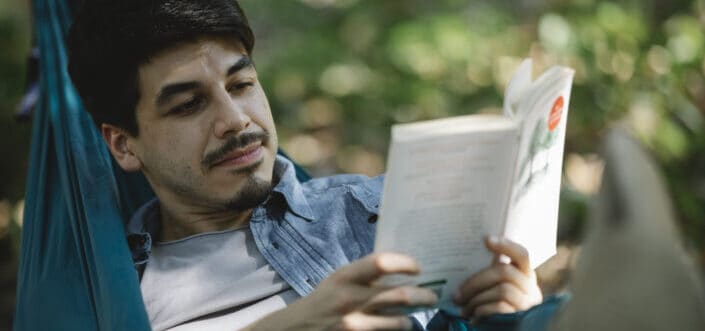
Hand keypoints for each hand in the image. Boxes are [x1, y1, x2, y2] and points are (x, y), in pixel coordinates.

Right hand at [244, 253, 437, 330]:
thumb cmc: (324, 301)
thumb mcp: (339, 280)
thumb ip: (365, 274)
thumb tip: (403, 267)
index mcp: (345, 277)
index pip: (382, 263)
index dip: (406, 263)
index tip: (418, 268)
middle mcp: (350, 300)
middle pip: (403, 295)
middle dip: (425, 296)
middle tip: (433, 295)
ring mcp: (355, 325)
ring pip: (402, 321)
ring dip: (413, 318)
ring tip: (414, 314)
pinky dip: (399, 330)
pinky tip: (398, 325)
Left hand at [453, 236, 541, 318]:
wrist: (508, 330)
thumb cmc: (497, 306)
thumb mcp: (498, 287)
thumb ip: (492, 273)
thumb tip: (473, 255)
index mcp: (525, 275)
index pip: (522, 255)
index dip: (506, 245)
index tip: (487, 239)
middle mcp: (531, 287)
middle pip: (505, 272)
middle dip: (476, 281)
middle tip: (456, 294)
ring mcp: (527, 302)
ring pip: (502, 290)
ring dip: (476, 298)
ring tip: (462, 307)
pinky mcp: (521, 316)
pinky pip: (500, 307)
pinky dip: (483, 310)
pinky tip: (473, 315)